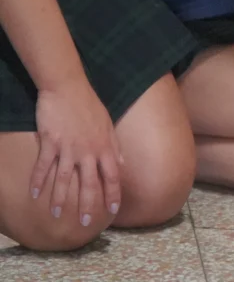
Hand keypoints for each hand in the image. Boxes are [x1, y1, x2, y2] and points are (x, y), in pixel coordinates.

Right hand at [32, 79, 121, 226]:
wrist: (68, 87)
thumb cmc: (89, 104)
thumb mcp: (108, 123)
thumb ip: (115, 145)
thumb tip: (122, 163)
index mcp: (104, 145)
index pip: (112, 174)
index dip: (114, 193)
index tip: (114, 210)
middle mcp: (88, 150)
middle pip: (90, 182)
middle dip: (88, 204)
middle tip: (86, 223)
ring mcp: (69, 147)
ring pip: (65, 179)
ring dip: (60, 198)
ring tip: (57, 215)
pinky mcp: (51, 143)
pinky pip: (44, 166)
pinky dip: (38, 181)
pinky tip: (33, 194)